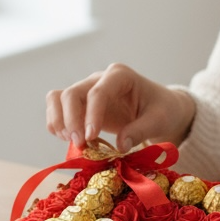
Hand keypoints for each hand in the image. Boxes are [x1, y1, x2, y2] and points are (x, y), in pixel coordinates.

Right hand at [46, 63, 195, 151]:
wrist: (160, 109)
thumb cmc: (162, 110)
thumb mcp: (159, 119)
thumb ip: (141, 130)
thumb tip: (120, 145)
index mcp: (120, 76)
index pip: (98, 92)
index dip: (91, 116)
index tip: (90, 138)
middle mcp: (99, 79)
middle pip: (71, 94)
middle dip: (71, 121)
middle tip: (80, 145)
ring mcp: (86, 90)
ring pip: (57, 99)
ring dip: (59, 122)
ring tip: (73, 143)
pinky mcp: (80, 105)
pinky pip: (57, 110)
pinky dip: (57, 126)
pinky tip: (70, 141)